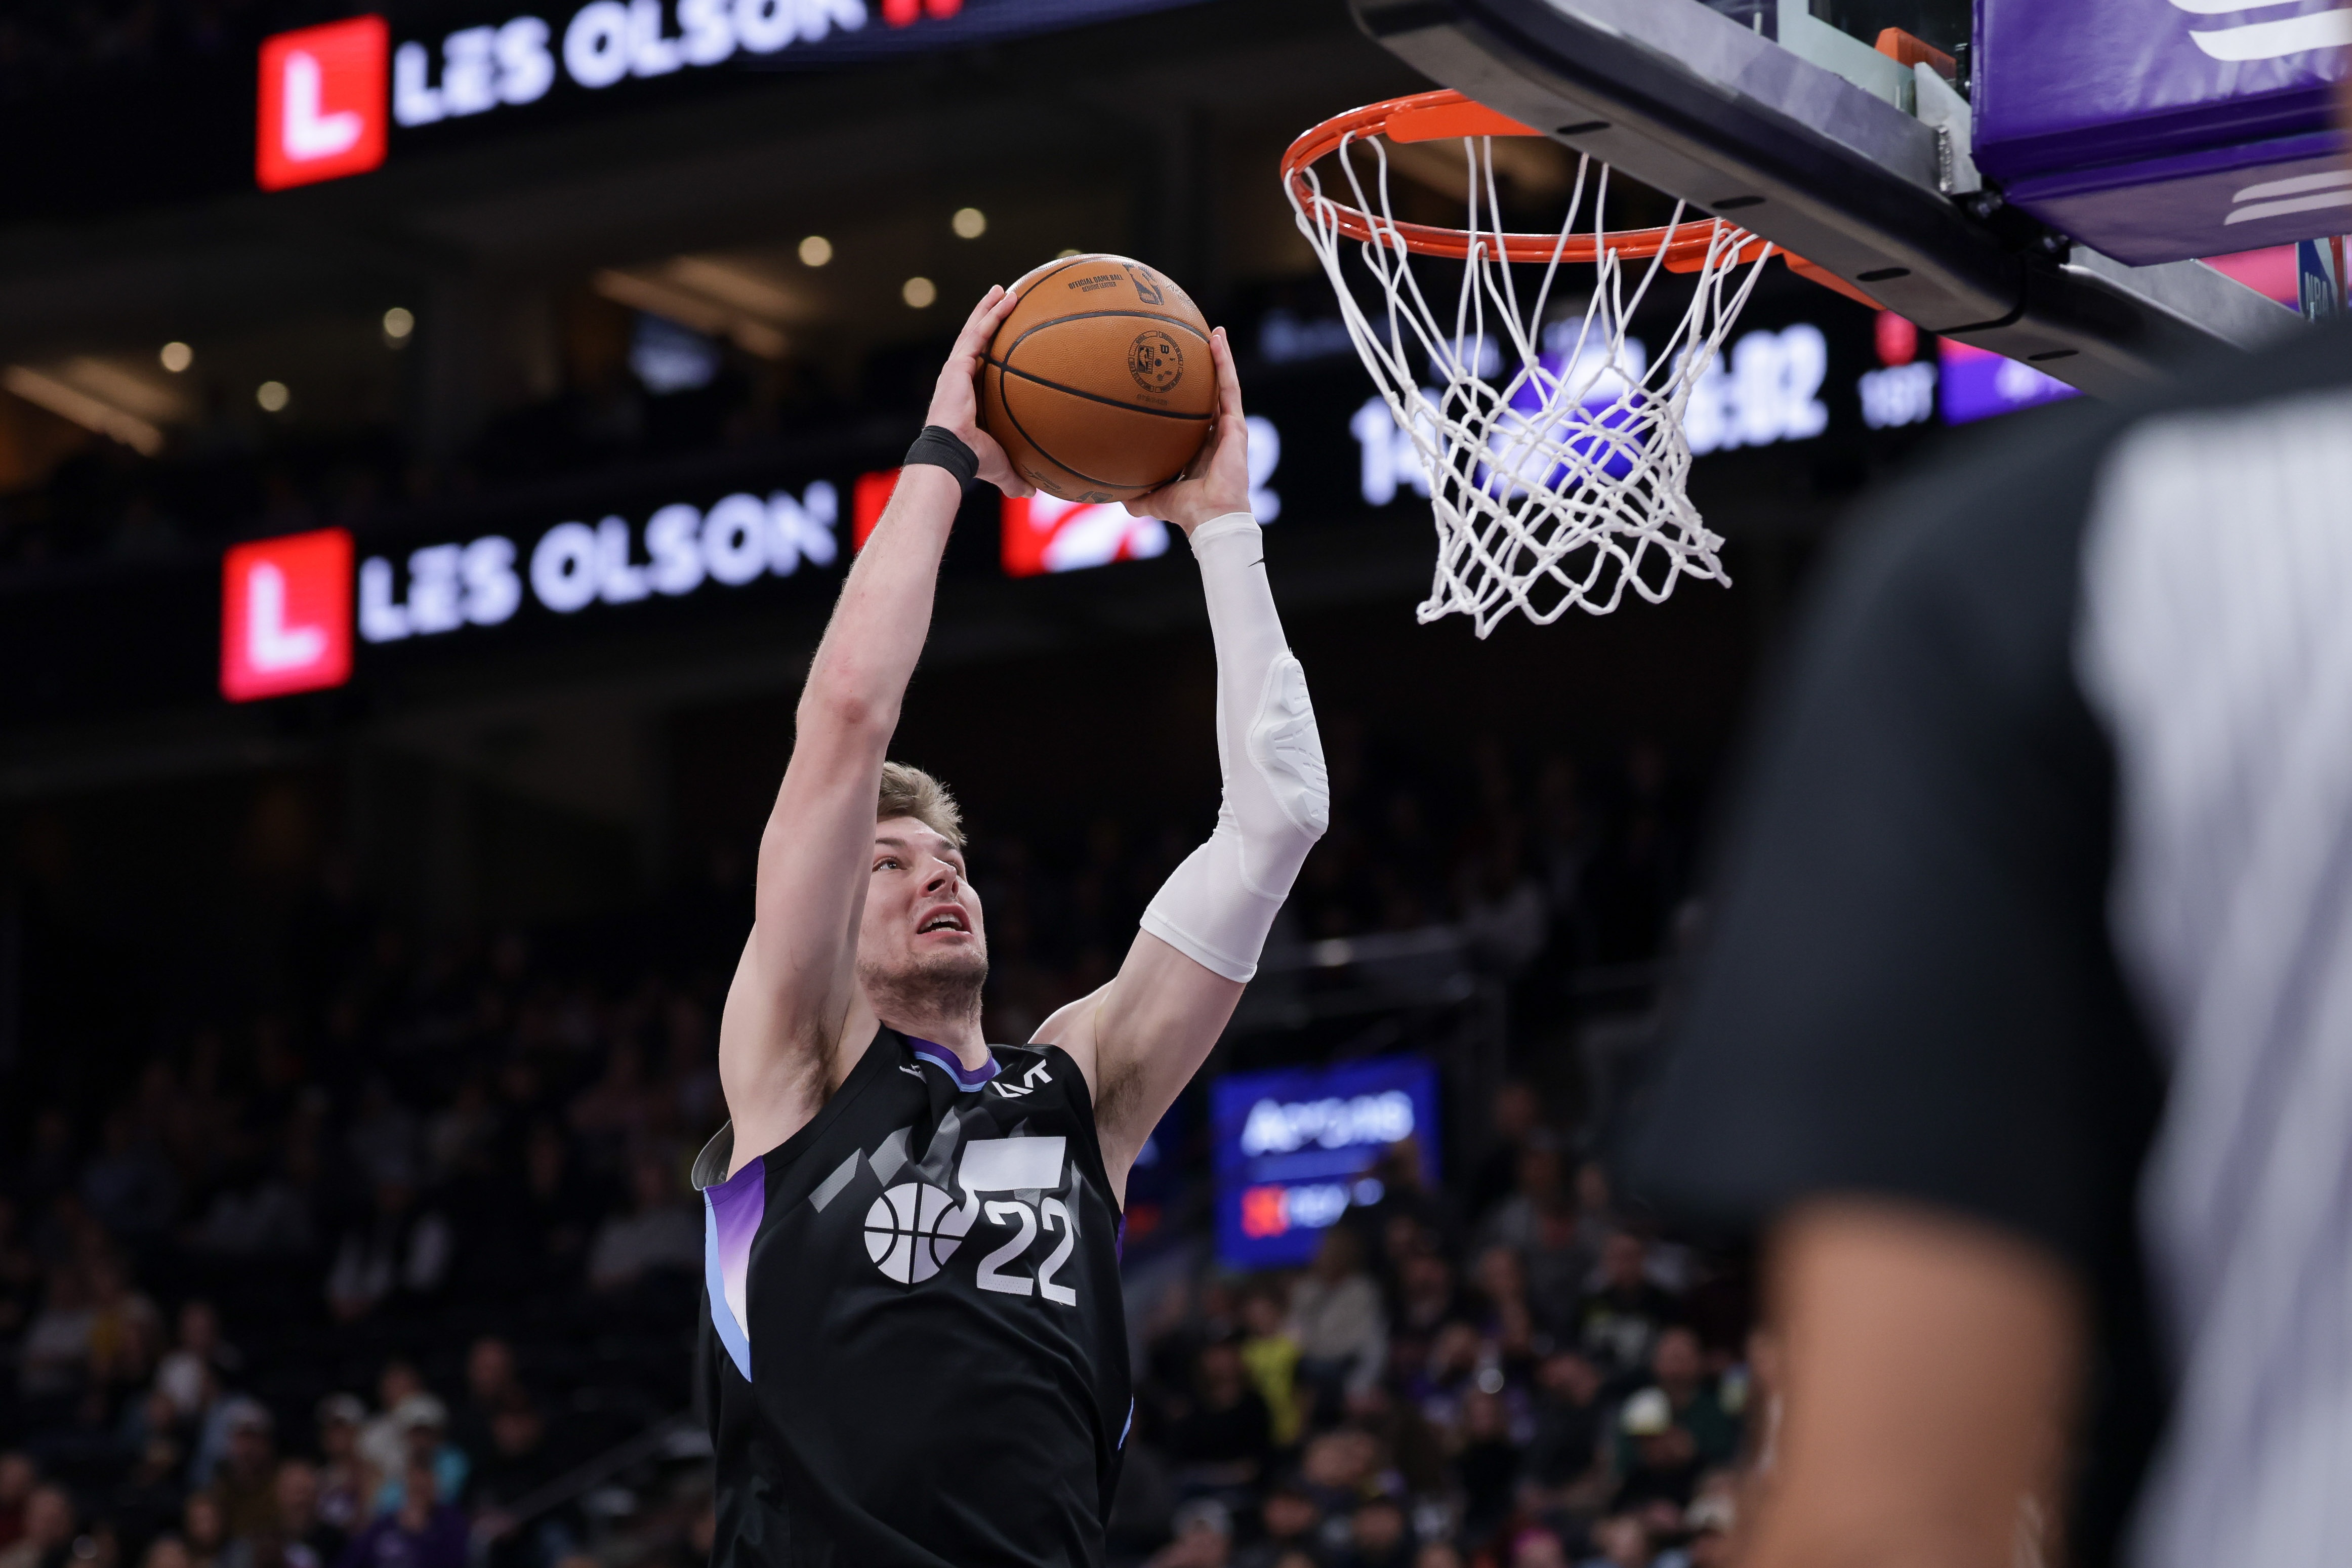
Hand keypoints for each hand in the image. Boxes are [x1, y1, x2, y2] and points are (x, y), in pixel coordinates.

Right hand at [927, 285, 1032, 498]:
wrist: (952, 455)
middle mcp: (959, 378)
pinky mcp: (957, 364)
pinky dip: (991, 315)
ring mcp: (956, 369)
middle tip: (1003, 301)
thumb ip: (1016, 477)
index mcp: (965, 396)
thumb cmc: (973, 462)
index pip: (977, 367)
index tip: (1002, 337)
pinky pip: (977, 334)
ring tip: (1005, 290)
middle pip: (974, 341)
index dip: (988, 350)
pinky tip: (1006, 298)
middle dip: (987, 319)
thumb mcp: (1001, 466)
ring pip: (974, 331)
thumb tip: (1034, 492)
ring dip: (989, 309)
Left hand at [1128, 325, 1248, 532]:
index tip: (1176, 379)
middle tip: (1196, 346)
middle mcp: (1216, 436)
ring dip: (1221, 357)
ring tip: (1214, 332)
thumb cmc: (1185, 512)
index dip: (1188, 398)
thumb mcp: (1151, 499)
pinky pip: (1230, 387)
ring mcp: (1229, 429)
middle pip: (1211, 395)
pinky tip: (1216, 340)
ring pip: (1224, 385)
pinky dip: (1225, 362)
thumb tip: (1109, 496)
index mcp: (1200, 449)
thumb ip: (1135, 495)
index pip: (1195, 417)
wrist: (1209, 517)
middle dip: (1206, 371)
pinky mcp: (1237, 425)